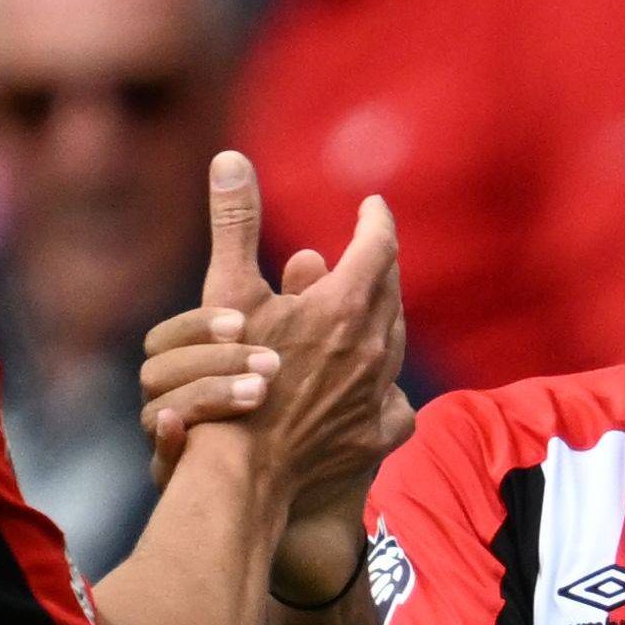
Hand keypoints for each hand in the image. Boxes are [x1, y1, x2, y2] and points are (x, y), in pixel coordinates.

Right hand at [140, 151, 408, 524]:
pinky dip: (388, 385)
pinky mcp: (377, 434)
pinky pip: (396, 401)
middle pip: (392, 293)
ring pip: (395, 342)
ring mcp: (380, 393)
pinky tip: (380, 384)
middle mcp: (374, 346)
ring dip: (386, 319)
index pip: (378, 245)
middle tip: (373, 252)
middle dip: (382, 266)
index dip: (377, 220)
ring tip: (375, 309)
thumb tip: (230, 156)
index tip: (373, 206)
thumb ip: (236, 221)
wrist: (245, 468)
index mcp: (346, 304)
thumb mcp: (228, 291)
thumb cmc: (230, 374)